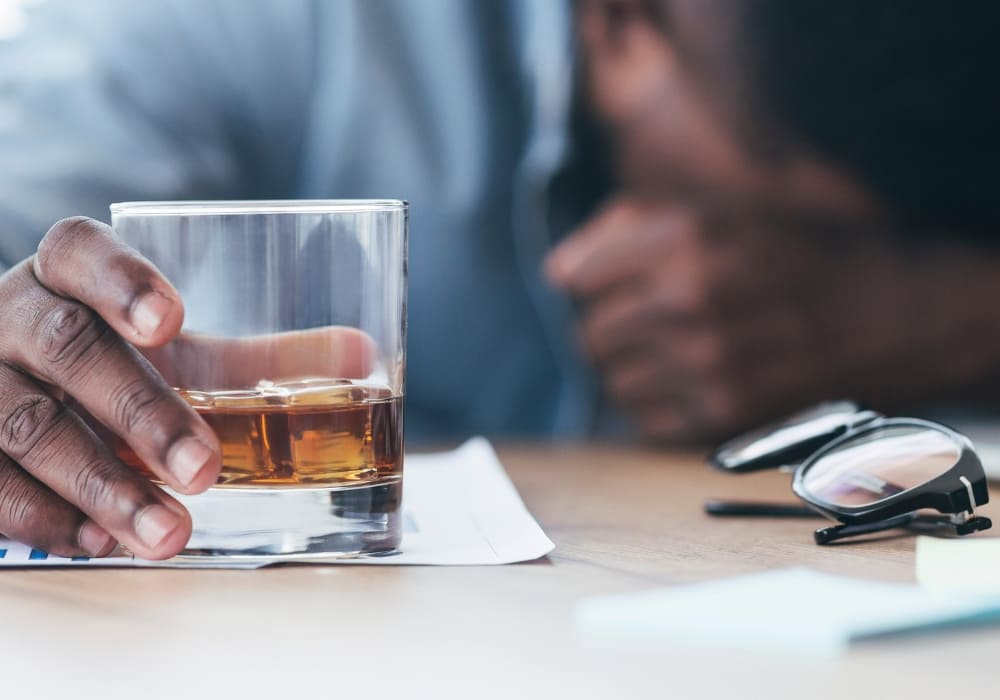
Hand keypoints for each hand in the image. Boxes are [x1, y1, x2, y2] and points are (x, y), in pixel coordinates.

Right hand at [0, 218, 379, 558]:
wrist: (13, 386)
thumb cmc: (115, 362)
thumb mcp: (180, 354)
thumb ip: (262, 357)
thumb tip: (365, 354)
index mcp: (67, 276)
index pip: (79, 252)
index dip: (120, 280)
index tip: (171, 320)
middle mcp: (12, 317)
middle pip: (67, 349)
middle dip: (139, 411)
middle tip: (203, 466)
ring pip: (26, 425)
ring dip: (103, 485)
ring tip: (169, 530)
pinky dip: (48, 517)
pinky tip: (101, 541)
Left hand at [546, 196, 999, 441]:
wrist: (891, 314)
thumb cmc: (797, 253)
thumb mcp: (719, 209)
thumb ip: (629, 224)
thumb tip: (558, 269)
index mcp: (683, 237)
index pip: (573, 277)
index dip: (587, 282)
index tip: (609, 285)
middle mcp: (688, 297)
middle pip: (588, 333)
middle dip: (607, 327)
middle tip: (644, 321)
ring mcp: (705, 361)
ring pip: (611, 381)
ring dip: (629, 370)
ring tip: (669, 352)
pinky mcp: (723, 412)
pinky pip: (643, 420)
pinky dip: (655, 405)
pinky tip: (688, 381)